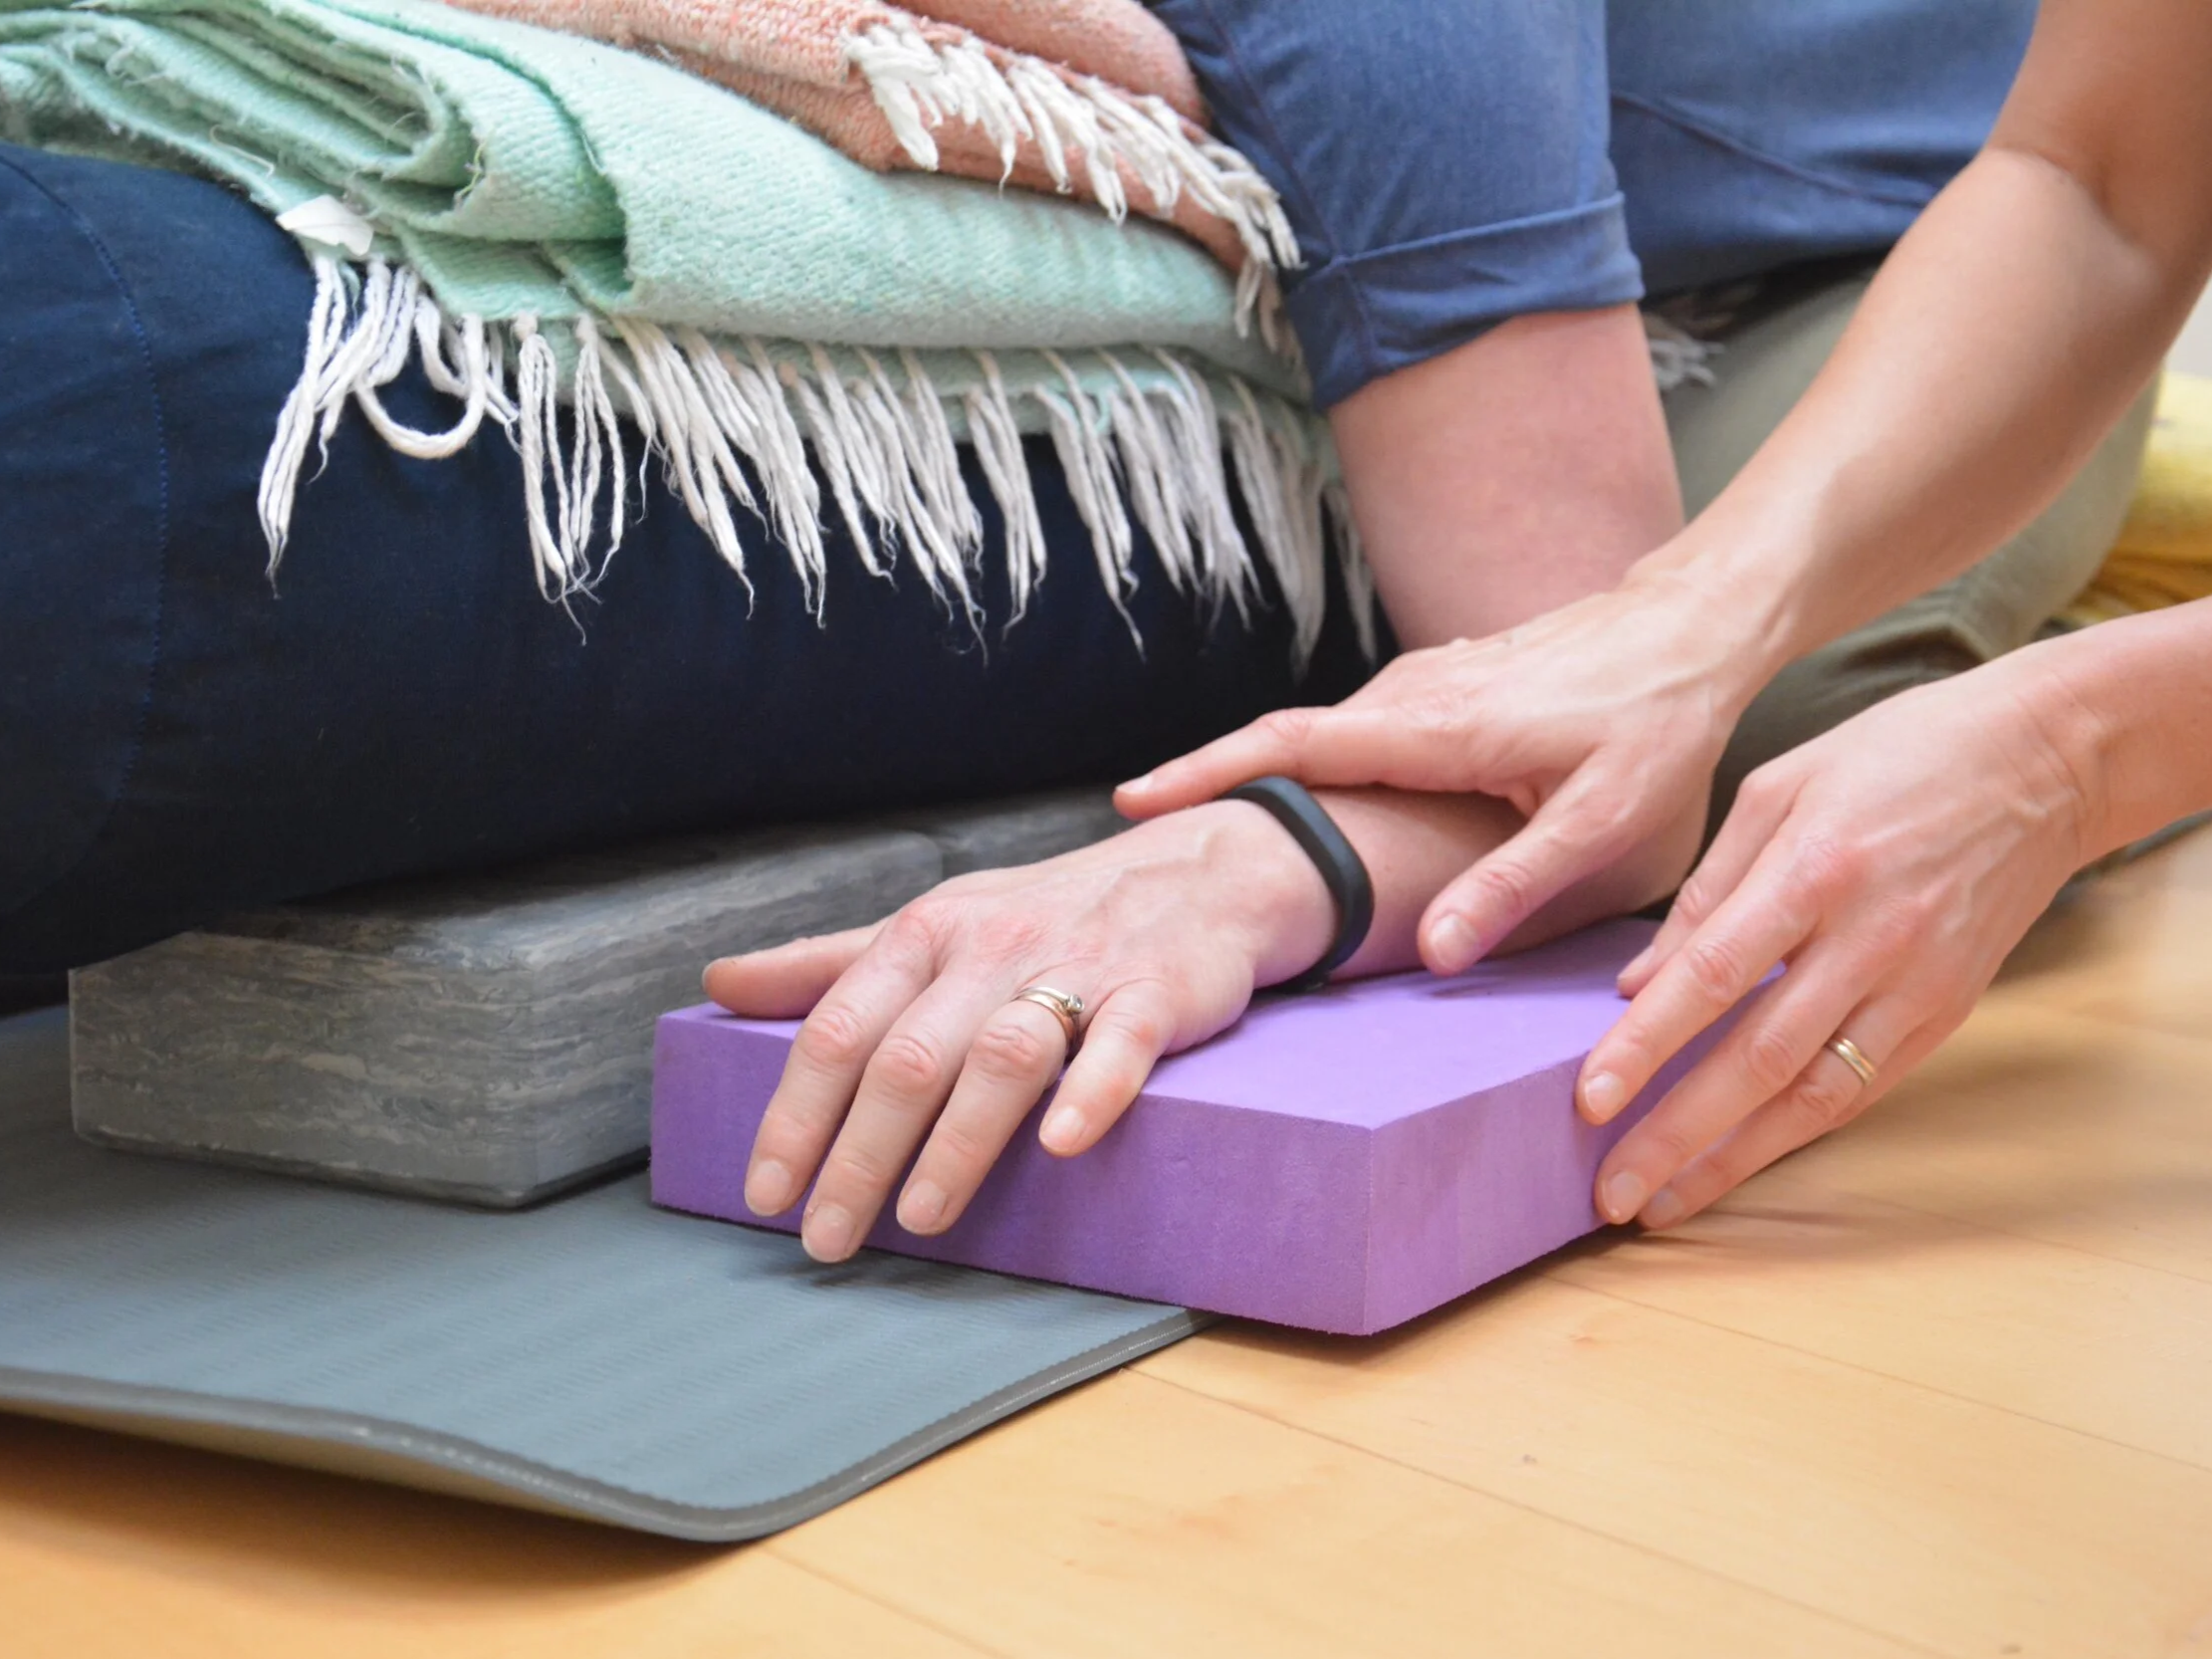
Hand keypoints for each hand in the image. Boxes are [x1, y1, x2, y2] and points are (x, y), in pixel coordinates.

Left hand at [702, 803, 1333, 1261]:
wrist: (1200, 873)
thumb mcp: (935, 922)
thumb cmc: (1048, 913)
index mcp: (927, 933)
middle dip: (858, 1155)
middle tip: (826, 1238)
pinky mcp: (1157, 992)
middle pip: (909, 1057)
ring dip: (956, 1142)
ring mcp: (1077, 968)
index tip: (765, 1194)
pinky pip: (1121, 1043)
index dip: (795, 1114)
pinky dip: (1091, 1093)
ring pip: (1004, 1055)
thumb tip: (721, 980)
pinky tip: (1061, 1146)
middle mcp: (991, 947)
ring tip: (921, 1218)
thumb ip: (830, 961)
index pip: (839, 1028)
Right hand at [1114, 569, 1765, 972]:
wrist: (1690, 626)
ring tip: (1199, 831)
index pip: (1293, 746)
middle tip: (1138, 834)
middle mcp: (1409, 694)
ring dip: (1257, 775)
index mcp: (1433, 726)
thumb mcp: (1602, 821)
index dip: (1211, 774)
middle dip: (1206, 780)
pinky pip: (1352, 729)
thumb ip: (1513, 887)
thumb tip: (1428, 954)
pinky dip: (1308, 764)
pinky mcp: (1437, 686)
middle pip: (1282, 738)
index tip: (1134, 800)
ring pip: (1317, 734)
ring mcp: (1420, 683)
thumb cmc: (1656, 723)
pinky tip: (1304, 804)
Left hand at [1574, 653, 2102, 1228]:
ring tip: (1662, 1204)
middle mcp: (1868, 940)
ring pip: (1813, 1096)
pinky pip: (1859, 1089)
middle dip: (1678, 1134)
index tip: (1591, 1100)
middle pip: (1758, 1057)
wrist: (2042, 761)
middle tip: (1611, 1191)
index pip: (1714, 976)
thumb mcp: (1778, 786)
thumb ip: (1705, 890)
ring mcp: (1914, 985)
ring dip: (1732, 1160)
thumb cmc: (1894, 755)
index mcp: (1814, 869)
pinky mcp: (1945, 1013)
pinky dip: (1794, 1134)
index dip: (1648, 1045)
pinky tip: (1738, 1166)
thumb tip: (1636, 982)